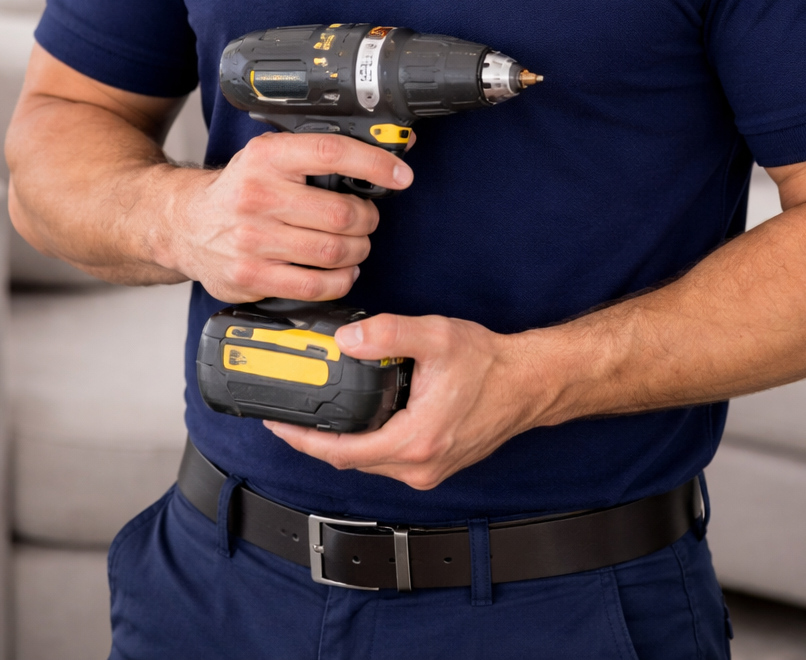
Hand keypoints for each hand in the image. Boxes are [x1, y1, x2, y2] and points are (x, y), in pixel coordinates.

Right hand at [163, 131, 413, 302]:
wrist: (184, 224)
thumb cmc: (239, 189)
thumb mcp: (270, 156)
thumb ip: (316, 155)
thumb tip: (385, 154)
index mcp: (267, 156)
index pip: (331, 153)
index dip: (374, 165)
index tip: (400, 175)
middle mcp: (258, 195)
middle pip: (341, 213)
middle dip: (367, 219)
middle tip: (366, 219)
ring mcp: (252, 239)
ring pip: (333, 252)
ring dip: (357, 251)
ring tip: (354, 246)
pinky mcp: (250, 276)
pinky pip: (314, 286)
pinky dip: (339, 281)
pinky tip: (340, 272)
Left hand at [263, 312, 552, 488]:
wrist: (529, 382)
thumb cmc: (490, 364)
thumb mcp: (435, 336)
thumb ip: (388, 335)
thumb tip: (346, 340)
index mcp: (415, 441)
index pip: (342, 452)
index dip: (303, 439)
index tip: (276, 424)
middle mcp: (419, 465)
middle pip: (350, 461)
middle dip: (315, 440)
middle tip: (288, 415)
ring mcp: (428, 470)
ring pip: (369, 461)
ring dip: (341, 441)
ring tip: (316, 413)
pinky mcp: (434, 464)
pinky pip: (387, 458)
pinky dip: (366, 440)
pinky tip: (358, 417)